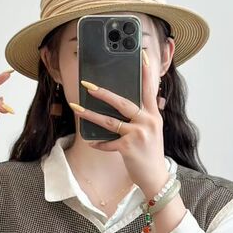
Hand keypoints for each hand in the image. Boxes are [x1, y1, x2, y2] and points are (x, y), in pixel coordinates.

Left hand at [70, 49, 168, 195]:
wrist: (156, 178)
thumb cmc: (150, 153)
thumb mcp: (152, 131)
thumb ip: (143, 117)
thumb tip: (127, 105)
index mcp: (153, 115)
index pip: (149, 89)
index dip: (146, 72)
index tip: (142, 55)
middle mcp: (147, 122)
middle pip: (122, 102)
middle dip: (103, 93)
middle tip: (88, 85)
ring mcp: (138, 134)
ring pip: (110, 121)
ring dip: (91, 115)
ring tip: (77, 109)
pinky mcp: (128, 148)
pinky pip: (108, 143)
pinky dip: (99, 143)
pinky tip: (91, 142)